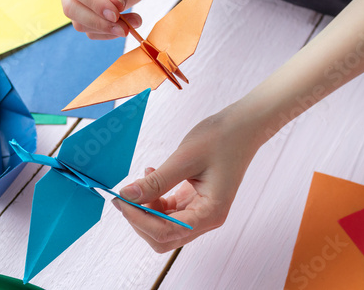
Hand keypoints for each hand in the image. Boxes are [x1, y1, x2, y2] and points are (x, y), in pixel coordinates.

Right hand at [60, 0, 169, 39]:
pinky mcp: (89, 11)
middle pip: (71, 7)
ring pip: (80, 22)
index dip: (93, 3)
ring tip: (134, 22)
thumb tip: (113, 6)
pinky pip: (91, 29)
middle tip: (124, 28)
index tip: (115, 14)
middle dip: (98, 22)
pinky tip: (128, 24)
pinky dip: (110, 33)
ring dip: (107, 30)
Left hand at [112, 104, 264, 252]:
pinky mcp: (195, 202)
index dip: (138, 219)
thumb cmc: (221, 139)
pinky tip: (151, 176)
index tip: (121, 200)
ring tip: (139, 181)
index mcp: (210, 214)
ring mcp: (201, 211)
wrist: (243, 127)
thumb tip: (126, 195)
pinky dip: (154, 199)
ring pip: (163, 226)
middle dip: (140, 220)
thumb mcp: (184, 159)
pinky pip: (168, 211)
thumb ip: (156, 182)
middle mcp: (206, 219)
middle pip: (163, 237)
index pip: (166, 232)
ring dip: (145, 209)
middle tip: (124, 196)